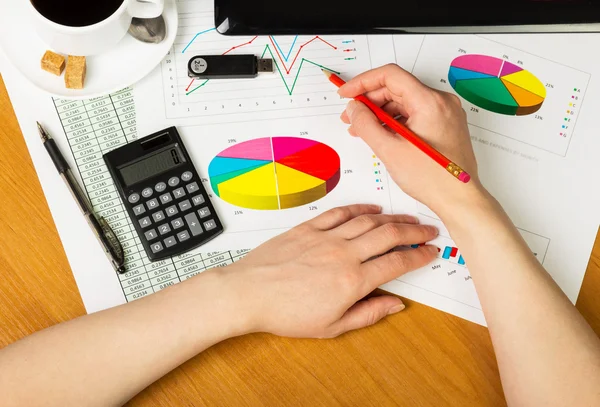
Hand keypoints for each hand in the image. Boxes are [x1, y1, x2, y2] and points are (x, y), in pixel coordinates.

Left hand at [222, 204, 437, 338]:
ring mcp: (325, 237)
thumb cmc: (286, 313)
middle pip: (389, 236)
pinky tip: (372, 209)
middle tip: (429, 230)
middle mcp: (343, 254)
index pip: (397, 263)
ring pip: (368, 221)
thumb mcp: (331, 327)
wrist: (248, 294)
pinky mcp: (308, 227)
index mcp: (352, 281)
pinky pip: (340, 212)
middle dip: (414, 232)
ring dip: (393, 218)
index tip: (431, 251)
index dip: (419, 256)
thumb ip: (368, 314)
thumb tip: (396, 305)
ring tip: (408, 219)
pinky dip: (360, 209)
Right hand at [338, 64, 482, 214]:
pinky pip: (415, 113)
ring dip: (381, 112)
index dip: (363, 82)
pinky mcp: (445, 124)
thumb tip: (354, 108)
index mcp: (430, 102)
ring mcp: (445, 113)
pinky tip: (382, 134)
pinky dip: (395, 121)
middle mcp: (441, 102)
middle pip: (397, 88)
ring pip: (405, 102)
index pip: (390, 76)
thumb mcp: (389, 150)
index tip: (347, 93)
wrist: (459, 199)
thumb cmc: (433, 178)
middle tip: (351, 116)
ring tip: (363, 129)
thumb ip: (366, 124)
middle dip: (370, 101)